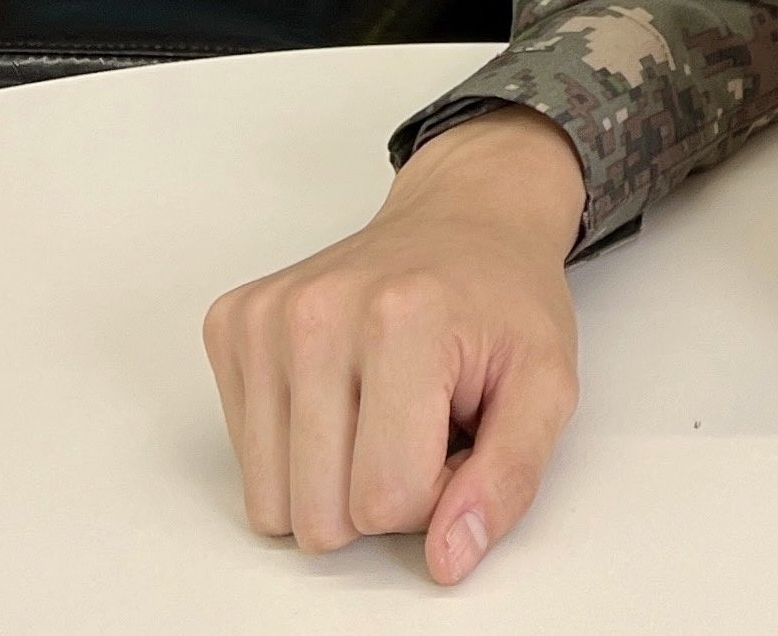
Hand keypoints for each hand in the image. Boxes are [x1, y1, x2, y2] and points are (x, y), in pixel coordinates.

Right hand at [203, 104, 587, 583]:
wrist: (465, 218)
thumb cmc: (504, 299)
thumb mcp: (547, 385)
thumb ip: (509, 478)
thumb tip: (447, 559)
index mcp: (403, 319)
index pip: (386, 500)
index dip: (436, 493)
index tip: (459, 435)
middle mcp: (316, 313)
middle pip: (320, 515)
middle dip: (381, 494)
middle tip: (421, 423)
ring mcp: (263, 318)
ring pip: (272, 505)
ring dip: (335, 480)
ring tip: (382, 409)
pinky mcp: (230, 325)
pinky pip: (247, 462)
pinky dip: (297, 449)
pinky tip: (342, 392)